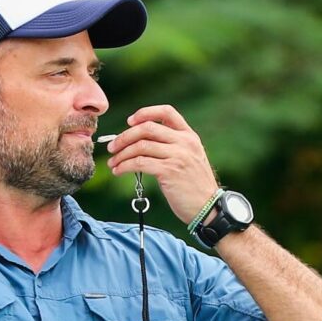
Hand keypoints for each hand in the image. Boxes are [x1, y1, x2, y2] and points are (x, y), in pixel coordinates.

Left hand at [105, 104, 219, 225]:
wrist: (209, 208)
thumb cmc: (195, 186)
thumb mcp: (189, 159)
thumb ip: (172, 147)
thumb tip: (140, 143)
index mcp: (189, 136)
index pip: (166, 112)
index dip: (145, 113)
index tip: (129, 121)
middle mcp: (184, 142)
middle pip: (147, 128)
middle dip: (124, 136)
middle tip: (112, 147)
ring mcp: (177, 156)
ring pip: (140, 146)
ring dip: (121, 154)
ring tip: (112, 163)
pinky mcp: (169, 171)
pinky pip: (139, 163)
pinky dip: (124, 166)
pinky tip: (118, 171)